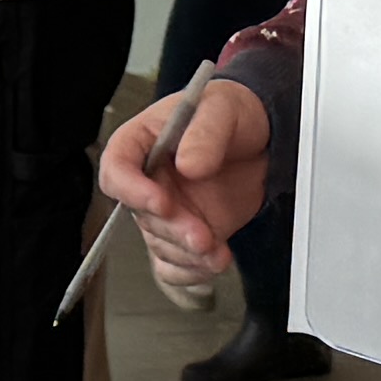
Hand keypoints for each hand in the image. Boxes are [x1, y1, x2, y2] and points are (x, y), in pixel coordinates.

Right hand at [98, 77, 270, 276]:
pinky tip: (213, 263)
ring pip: (159, 244)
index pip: (117, 169)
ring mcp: (166, 210)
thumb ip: (205, 132)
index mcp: (141, 142)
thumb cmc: (232, 113)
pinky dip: (191, 271)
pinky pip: (174, 263)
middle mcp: (147, 180)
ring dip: (186, 255)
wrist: (263, 139)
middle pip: (141, 215)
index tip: (161, 202)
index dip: (131, 190)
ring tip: (217, 253)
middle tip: (201, 236)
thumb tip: (189, 165)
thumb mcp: (223, 109)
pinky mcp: (185, 233)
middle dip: (172, 231)